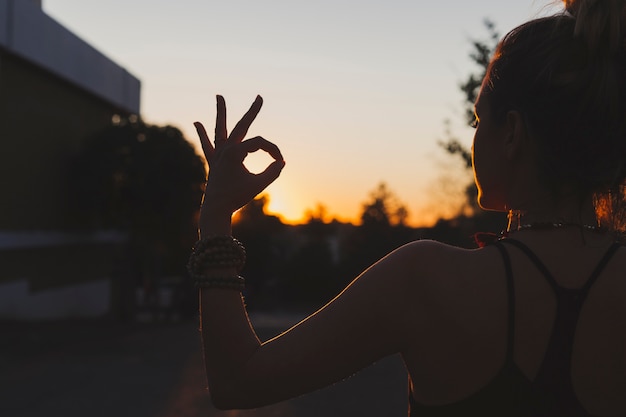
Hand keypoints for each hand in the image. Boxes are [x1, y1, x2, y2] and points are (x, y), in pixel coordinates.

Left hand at [194, 95, 284, 215]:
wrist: (216, 209)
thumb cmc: (237, 197)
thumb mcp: (259, 184)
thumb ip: (272, 172)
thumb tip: (281, 162)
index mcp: (235, 152)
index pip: (259, 143)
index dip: (272, 151)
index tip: (280, 162)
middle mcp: (225, 149)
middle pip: (241, 125)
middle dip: (252, 111)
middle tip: (259, 97)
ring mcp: (218, 155)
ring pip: (219, 129)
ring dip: (220, 113)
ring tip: (218, 96)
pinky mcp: (213, 162)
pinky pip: (207, 146)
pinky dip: (202, 134)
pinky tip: (196, 123)